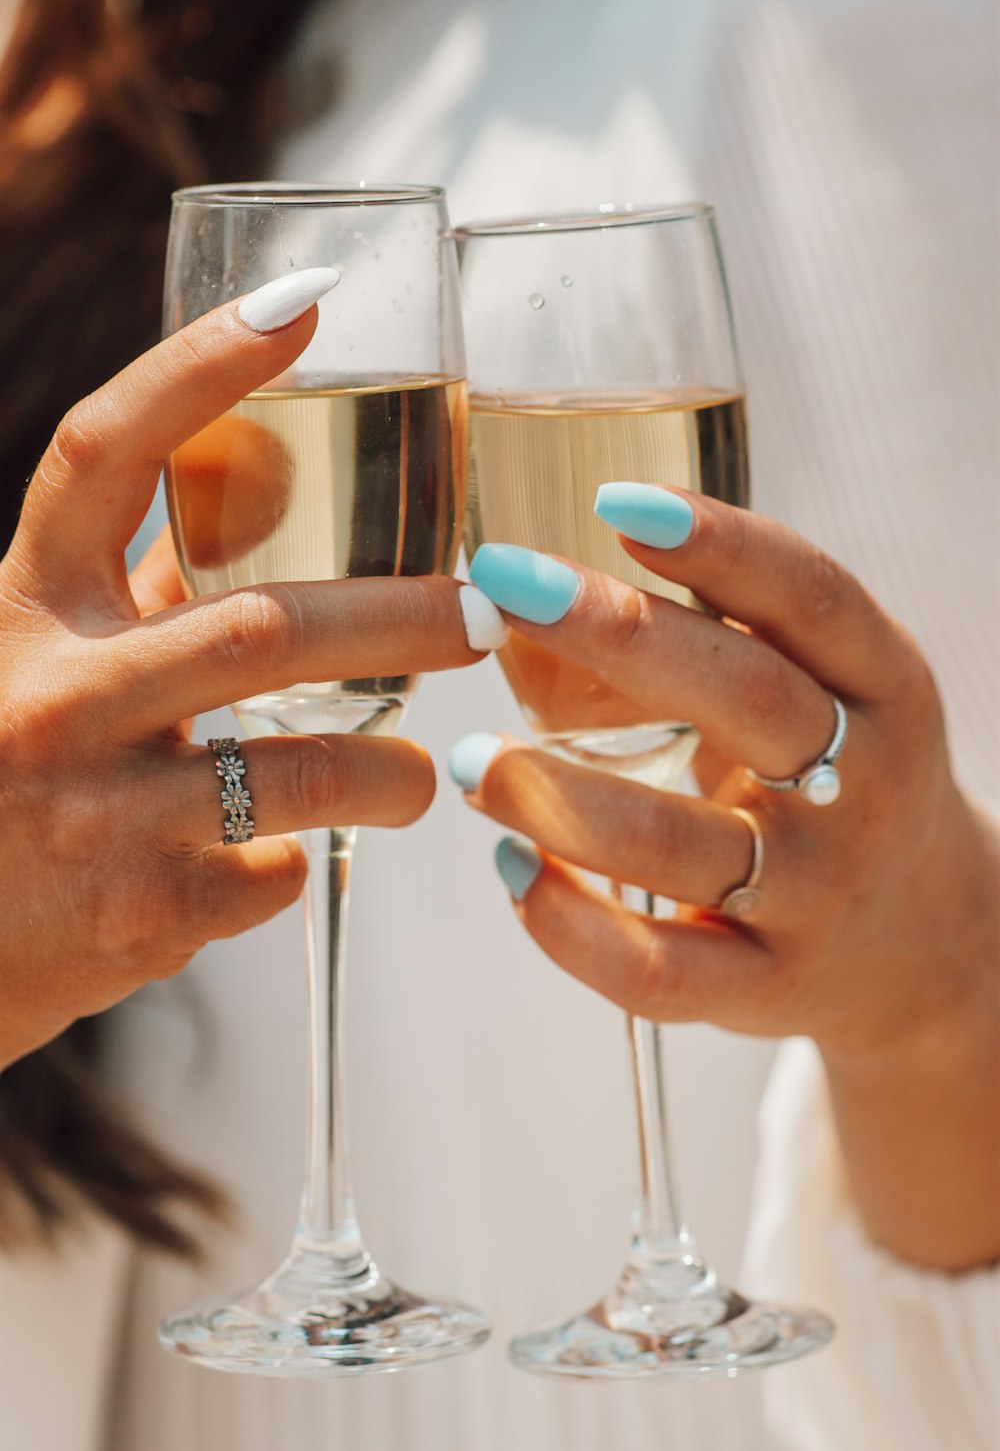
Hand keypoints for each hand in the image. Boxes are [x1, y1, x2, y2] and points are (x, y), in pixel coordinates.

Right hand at [0, 289, 495, 1070]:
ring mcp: (94, 814)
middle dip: (400, 617)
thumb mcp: (29, 668)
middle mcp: (53, 698)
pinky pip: (273, 879)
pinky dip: (295, 867)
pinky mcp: (135, 919)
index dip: (202, 370)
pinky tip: (276, 864)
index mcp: (23, 612)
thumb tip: (230, 507)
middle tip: (482, 614)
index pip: (104, 456)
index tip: (308, 308)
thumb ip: (125, 599)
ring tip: (416, 776)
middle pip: (263, 627)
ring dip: (389, 773)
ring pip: (304, 773)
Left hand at [454, 489, 999, 1266]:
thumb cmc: (836, 779)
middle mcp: (864, 786)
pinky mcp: (765, 987)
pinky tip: (510, 865)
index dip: (721, 545)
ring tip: (473, 758)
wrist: (918, 942)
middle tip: (502, 586)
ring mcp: (814, 895)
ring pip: (680, 844)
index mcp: (882, 687)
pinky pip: (657, 969)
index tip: (614, 502)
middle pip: (745, 699)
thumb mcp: (818, 691)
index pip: (813, 598)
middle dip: (616, 634)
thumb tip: (532, 601)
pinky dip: (569, 922)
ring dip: (558, 796)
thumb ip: (710, 635)